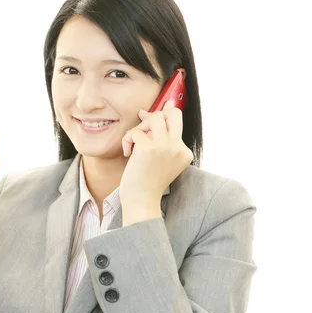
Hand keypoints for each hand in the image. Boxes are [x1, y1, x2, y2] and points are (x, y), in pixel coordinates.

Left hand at [119, 101, 192, 222]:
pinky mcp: (149, 147)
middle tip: (144, 126)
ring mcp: (166, 146)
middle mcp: (178, 147)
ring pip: (155, 116)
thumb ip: (158, 137)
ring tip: (134, 143)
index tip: (152, 118)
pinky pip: (134, 131)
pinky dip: (127, 140)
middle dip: (156, 115)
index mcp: (184, 152)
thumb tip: (148, 111)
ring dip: (140, 127)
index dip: (162, 118)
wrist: (141, 201)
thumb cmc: (146, 181)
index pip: (177, 123)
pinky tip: (127, 153)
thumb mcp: (158, 158)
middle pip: (174, 113)